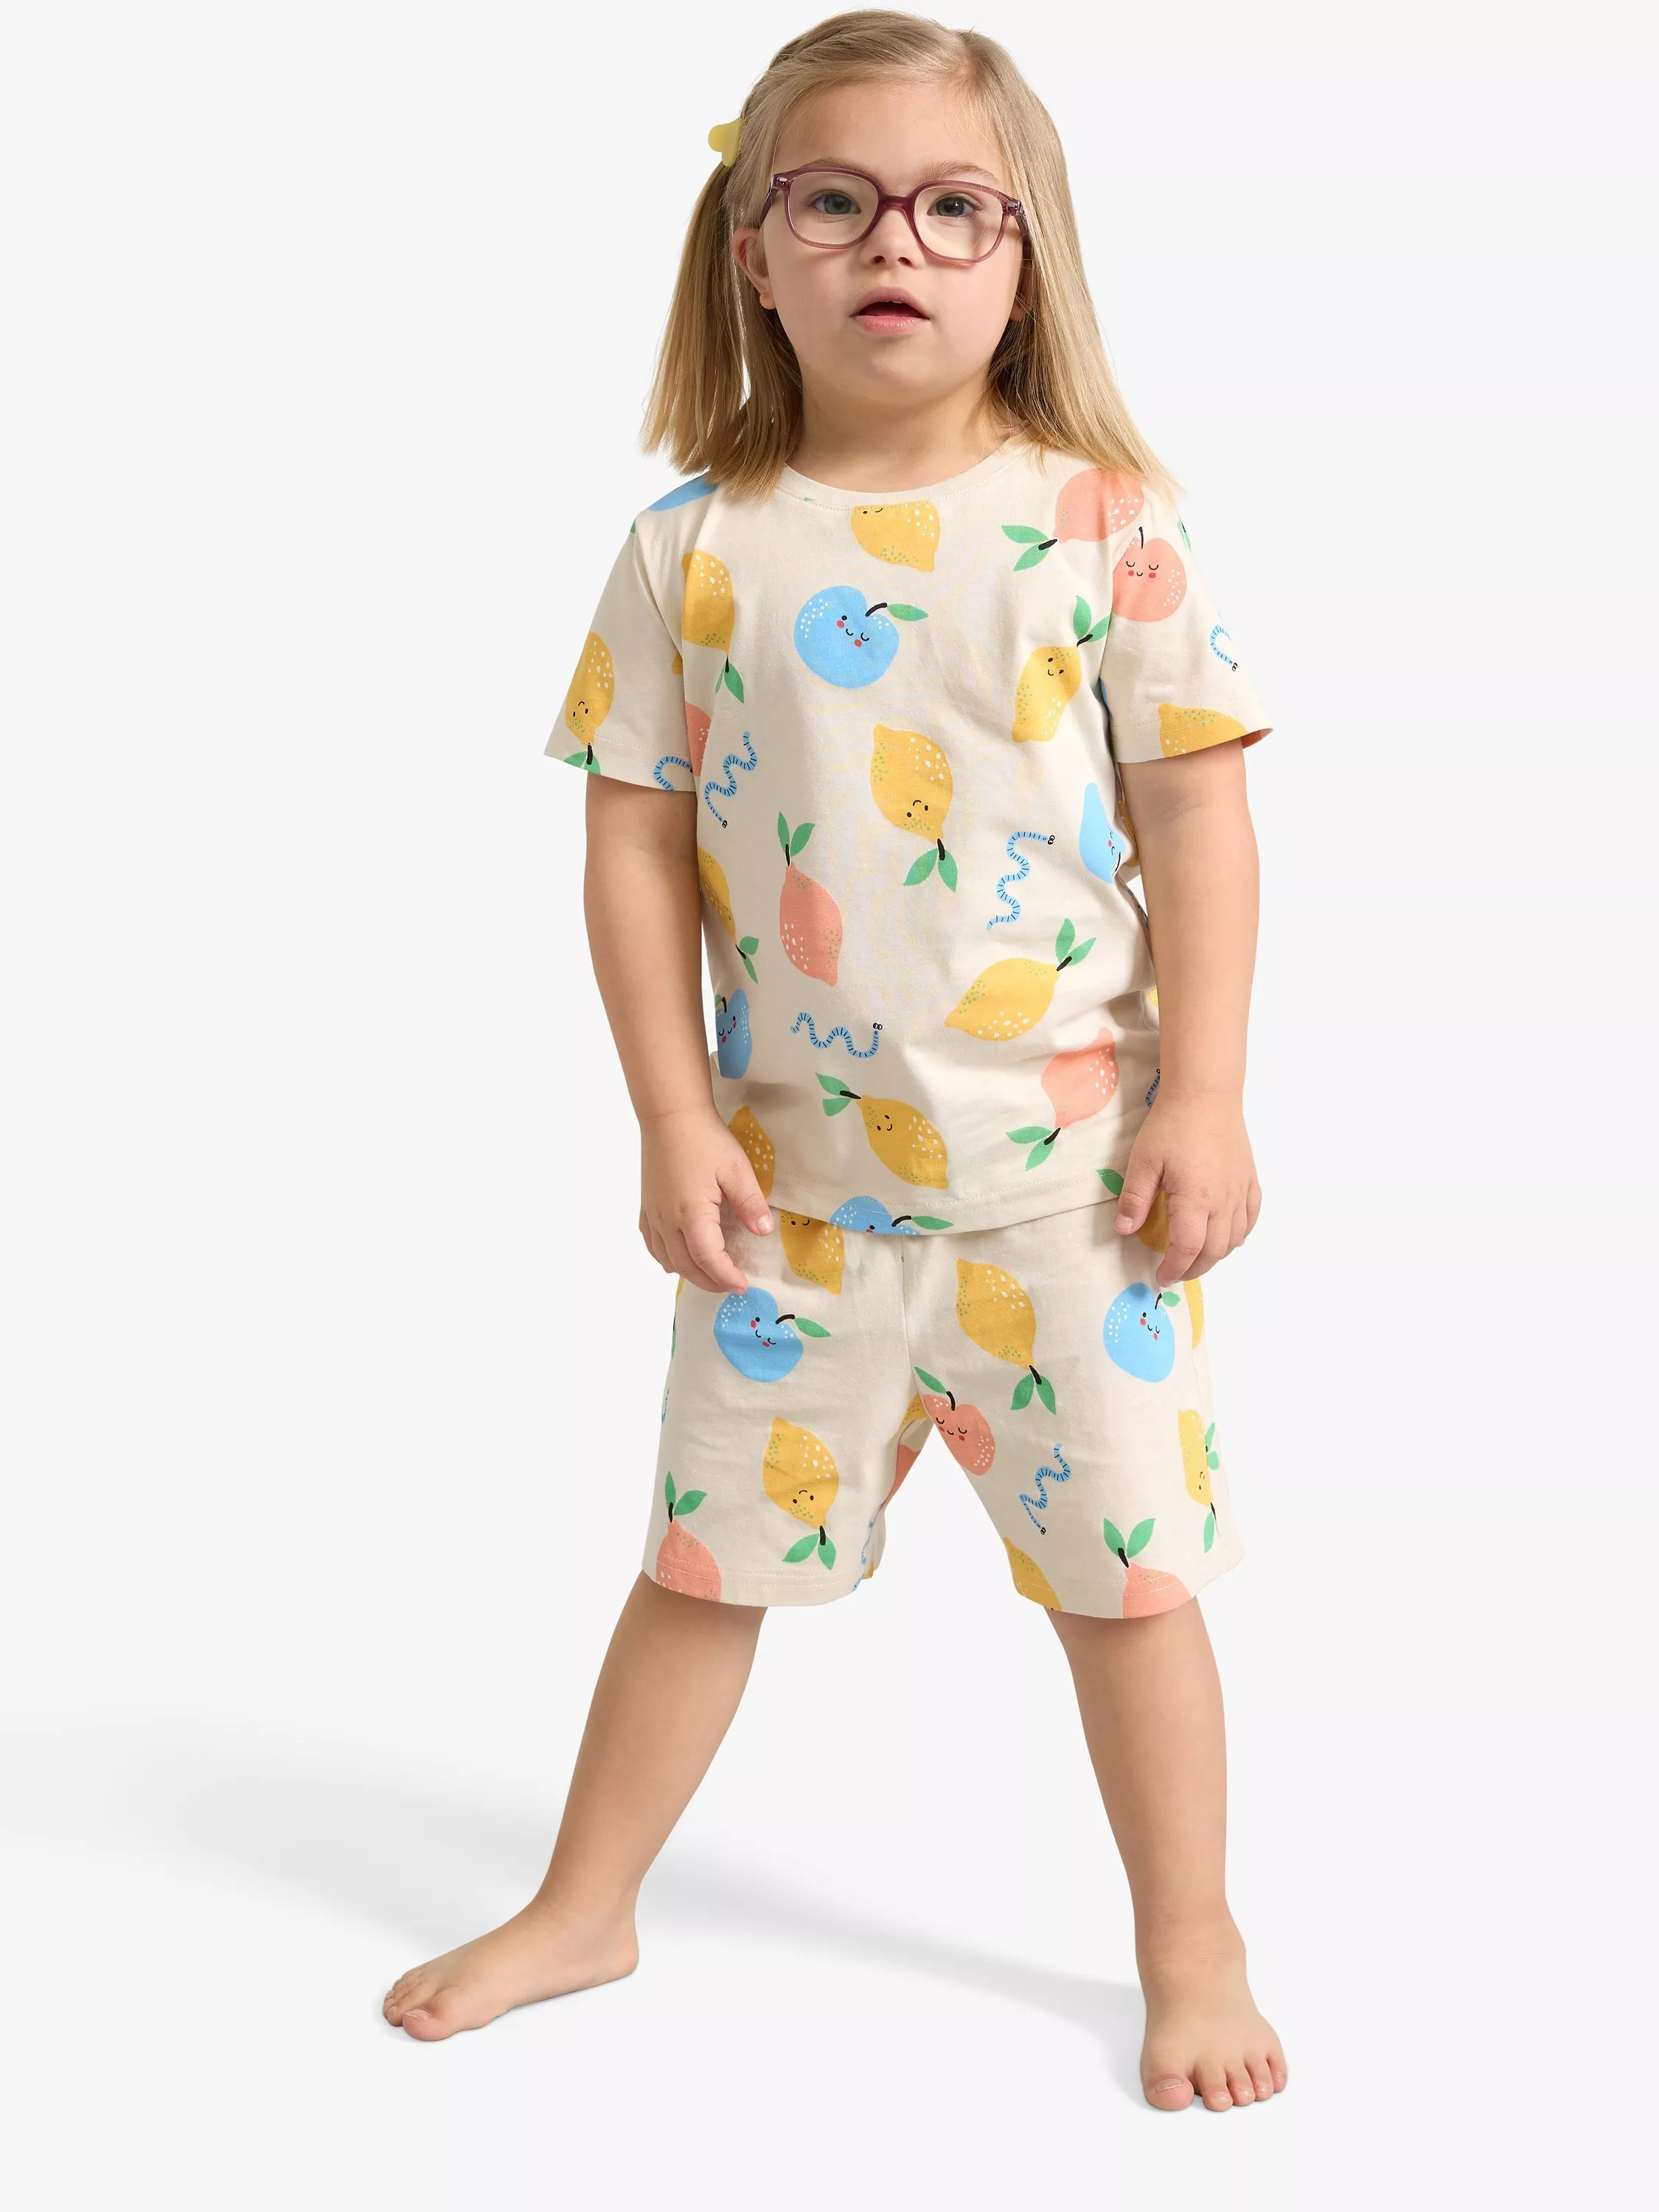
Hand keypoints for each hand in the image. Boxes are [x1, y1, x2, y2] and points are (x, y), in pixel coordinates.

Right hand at [638, 1106, 772, 1293]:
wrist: (669, 1115)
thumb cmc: (705, 1139)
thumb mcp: (736, 1168)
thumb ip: (750, 1202)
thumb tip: (763, 1232)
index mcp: (692, 1213)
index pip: (708, 1259)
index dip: (726, 1276)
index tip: (743, 1285)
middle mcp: (668, 1220)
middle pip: (687, 1265)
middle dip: (710, 1281)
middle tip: (732, 1283)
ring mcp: (654, 1214)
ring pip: (667, 1259)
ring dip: (689, 1272)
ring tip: (711, 1274)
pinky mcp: (646, 1207)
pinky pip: (652, 1244)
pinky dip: (666, 1258)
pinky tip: (678, 1258)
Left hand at [1111, 1091, 1260, 1287]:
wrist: (1206, 1094)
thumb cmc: (1171, 1125)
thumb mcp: (1143, 1161)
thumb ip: (1135, 1199)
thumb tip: (1124, 1231)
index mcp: (1196, 1199)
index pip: (1187, 1249)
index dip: (1174, 1268)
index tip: (1161, 1276)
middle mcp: (1224, 1201)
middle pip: (1215, 1251)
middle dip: (1195, 1268)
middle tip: (1176, 1272)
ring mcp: (1240, 1191)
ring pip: (1235, 1238)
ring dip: (1216, 1255)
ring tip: (1196, 1257)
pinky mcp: (1249, 1179)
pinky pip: (1251, 1217)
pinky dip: (1239, 1235)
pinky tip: (1227, 1235)